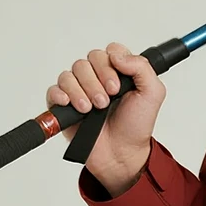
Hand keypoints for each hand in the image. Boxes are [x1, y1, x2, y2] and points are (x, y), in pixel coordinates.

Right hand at [45, 43, 165, 193]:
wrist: (121, 153)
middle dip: (95, 82)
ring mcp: (79, 90)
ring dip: (80, 91)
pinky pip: (53, 90)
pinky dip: (60, 95)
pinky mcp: (65, 105)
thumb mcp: (152, 93)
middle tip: (105, 101)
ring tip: (91, 109)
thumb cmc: (136, 125)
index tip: (117, 87)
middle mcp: (97, 77)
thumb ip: (141, 67)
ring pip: (69, 74)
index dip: (109, 66)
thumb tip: (117, 55)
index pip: (108, 52)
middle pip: (86, 62)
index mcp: (118, 71)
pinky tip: (71, 104)